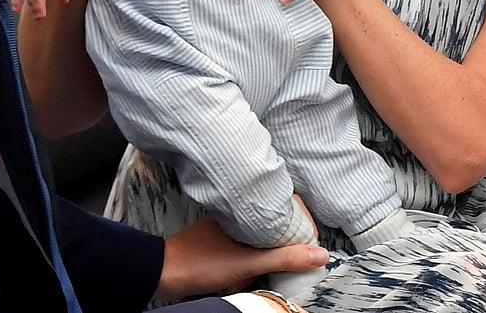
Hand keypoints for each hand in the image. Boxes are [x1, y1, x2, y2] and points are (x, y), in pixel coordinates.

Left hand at [155, 216, 327, 301]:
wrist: (164, 273)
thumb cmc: (203, 262)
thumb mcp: (249, 261)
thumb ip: (285, 256)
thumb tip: (321, 254)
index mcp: (247, 209)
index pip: (287, 206)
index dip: (300, 226)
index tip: (306, 247)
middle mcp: (240, 214)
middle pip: (274, 228)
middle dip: (273, 253)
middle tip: (263, 267)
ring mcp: (229, 229)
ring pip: (258, 243)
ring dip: (255, 263)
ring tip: (241, 275)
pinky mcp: (220, 243)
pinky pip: (243, 253)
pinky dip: (242, 268)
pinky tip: (232, 279)